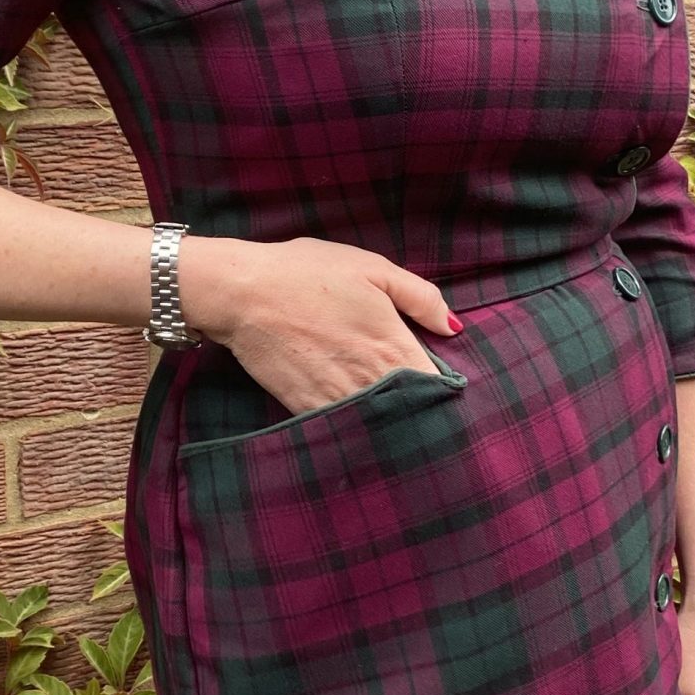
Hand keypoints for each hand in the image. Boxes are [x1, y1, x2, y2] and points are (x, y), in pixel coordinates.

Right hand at [180, 234, 461, 414]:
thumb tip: (452, 327)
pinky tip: (356, 412)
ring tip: (391, 409)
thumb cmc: (307, 273)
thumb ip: (421, 298)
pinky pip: (344, 425)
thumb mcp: (373, 269)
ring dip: (388, 418)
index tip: (444, 383)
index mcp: (394, 346)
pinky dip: (354, 422)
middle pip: (412, 409)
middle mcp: (372, 380)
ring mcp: (340, 398)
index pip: (438, 386)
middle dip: (420, 406)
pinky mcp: (309, 408)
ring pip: (380, 422)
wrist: (242, 293)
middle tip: (421, 400)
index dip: (444, 387)